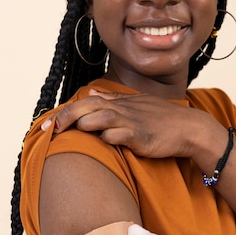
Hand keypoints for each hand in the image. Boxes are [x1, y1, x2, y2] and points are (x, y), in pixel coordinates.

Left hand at [42, 89, 210, 158]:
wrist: (190, 128)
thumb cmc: (163, 119)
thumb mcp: (136, 104)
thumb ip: (113, 100)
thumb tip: (91, 94)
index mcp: (120, 103)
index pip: (87, 103)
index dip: (65, 112)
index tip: (45, 124)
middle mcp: (124, 109)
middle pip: (89, 107)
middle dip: (66, 116)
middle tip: (49, 128)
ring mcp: (134, 122)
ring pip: (103, 117)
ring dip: (86, 123)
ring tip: (73, 131)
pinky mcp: (143, 136)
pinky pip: (122, 135)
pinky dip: (110, 136)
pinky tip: (103, 140)